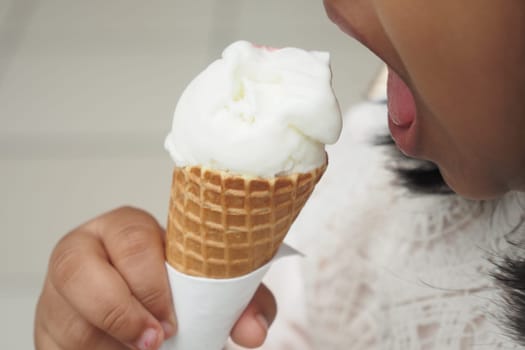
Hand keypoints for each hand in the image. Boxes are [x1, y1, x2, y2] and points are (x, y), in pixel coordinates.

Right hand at [35, 206, 276, 349]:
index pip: (131, 237)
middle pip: (79, 269)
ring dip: (108, 340)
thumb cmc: (170, 293)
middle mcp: (82, 251)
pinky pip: (58, 346)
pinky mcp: (46, 330)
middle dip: (121, 311)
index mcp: (124, 229)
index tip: (172, 320)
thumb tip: (254, 331)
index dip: (151, 281)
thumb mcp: (207, 291)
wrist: (134, 317)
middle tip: (155, 339)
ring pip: (66, 316)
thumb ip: (239, 303)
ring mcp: (56, 292)